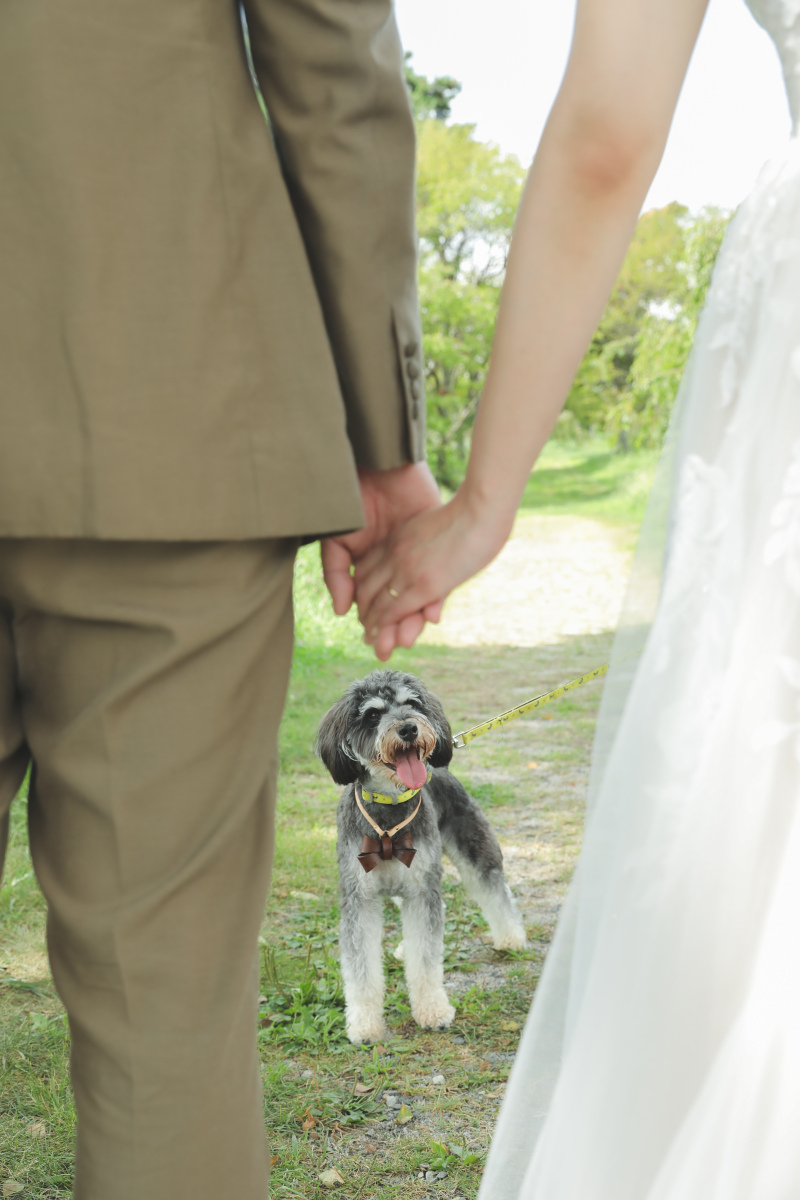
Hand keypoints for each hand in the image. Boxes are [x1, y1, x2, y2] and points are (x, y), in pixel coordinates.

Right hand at [321, 462, 443, 656]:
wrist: (379, 465)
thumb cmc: (354, 498)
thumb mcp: (338, 539)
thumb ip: (336, 572)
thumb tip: (342, 609)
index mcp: (375, 564)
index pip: (376, 603)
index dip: (374, 624)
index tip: (372, 644)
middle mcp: (398, 564)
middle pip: (397, 606)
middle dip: (392, 630)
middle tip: (387, 652)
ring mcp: (417, 556)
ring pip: (417, 598)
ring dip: (412, 622)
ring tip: (406, 641)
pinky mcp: (433, 545)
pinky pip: (437, 579)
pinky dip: (435, 599)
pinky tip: (430, 614)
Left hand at [353, 484, 515, 656]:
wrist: (483, 508)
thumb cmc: (474, 512)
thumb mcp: (438, 524)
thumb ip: (428, 541)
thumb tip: (436, 553)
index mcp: (399, 537)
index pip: (368, 568)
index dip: (364, 588)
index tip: (366, 604)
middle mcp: (396, 554)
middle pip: (367, 588)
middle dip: (365, 611)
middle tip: (366, 629)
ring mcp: (407, 570)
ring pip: (377, 604)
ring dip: (373, 626)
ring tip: (371, 642)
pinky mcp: (424, 585)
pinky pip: (394, 611)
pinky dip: (384, 627)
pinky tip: (380, 638)